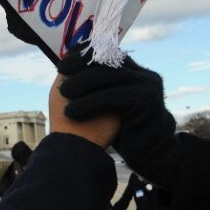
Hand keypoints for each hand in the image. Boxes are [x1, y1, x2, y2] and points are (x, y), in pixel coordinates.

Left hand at [57, 43, 177, 183]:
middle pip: (109, 61)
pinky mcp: (147, 101)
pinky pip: (112, 96)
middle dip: (81, 65)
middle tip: (60, 72)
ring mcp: (149, 87)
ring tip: (62, 92)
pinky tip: (71, 111)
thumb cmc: (123, 130)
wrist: (147, 155)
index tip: (62, 63)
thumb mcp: (109, 102)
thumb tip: (69, 66)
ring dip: (82, 83)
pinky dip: (89, 102)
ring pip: (109, 76)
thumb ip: (100, 84)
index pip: (108, 54)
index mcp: (137, 72)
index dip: (84, 56)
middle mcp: (146, 76)